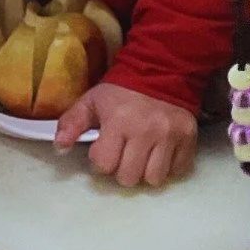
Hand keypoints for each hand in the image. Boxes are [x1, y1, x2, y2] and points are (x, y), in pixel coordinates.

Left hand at [55, 82, 197, 187]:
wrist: (162, 71)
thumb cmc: (121, 91)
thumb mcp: (92, 101)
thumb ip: (71, 122)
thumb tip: (60, 147)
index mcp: (119, 120)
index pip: (104, 165)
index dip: (101, 159)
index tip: (105, 146)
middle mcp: (146, 130)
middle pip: (129, 177)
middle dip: (122, 169)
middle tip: (124, 153)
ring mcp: (170, 135)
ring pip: (154, 179)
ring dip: (145, 172)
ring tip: (142, 155)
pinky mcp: (189, 139)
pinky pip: (177, 171)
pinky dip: (168, 167)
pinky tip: (160, 153)